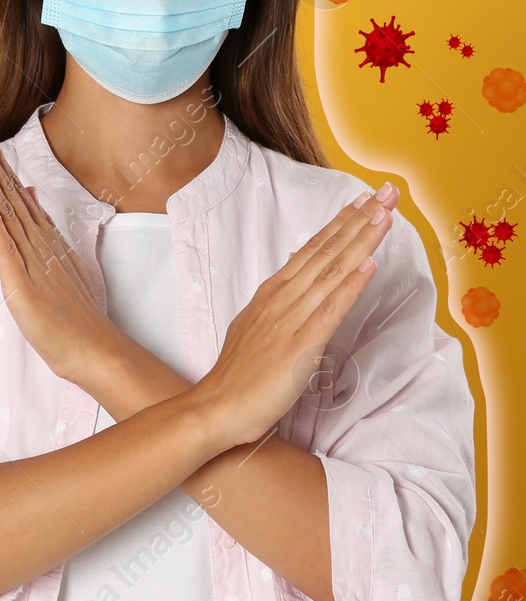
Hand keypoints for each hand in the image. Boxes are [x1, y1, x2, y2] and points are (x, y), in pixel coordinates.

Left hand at [0, 111, 121, 385]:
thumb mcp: (54, 259)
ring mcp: (29, 257)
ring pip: (3, 207)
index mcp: (39, 234)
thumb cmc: (71, 310)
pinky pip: (3, 246)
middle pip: (5, 187)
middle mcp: (34, 238)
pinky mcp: (20, 282)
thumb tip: (29, 192)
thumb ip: (39, 226)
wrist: (92, 347)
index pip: (12, 188)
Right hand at [195, 182, 400, 447]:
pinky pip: (330, 309)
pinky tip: (367, 265)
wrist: (217, 407)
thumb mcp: (256, 331)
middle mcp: (281, 299)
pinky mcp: (301, 345)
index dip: (339, 225)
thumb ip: (277, 309)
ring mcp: (290, 319)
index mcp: (271, 294)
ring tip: (383, 215)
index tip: (361, 202)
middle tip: (384, 192)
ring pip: (331, 272)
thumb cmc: (237, 377)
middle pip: (325, 252)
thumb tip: (299, 292)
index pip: (311, 251)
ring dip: (360, 241)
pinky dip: (349, 285)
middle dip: (357, 220)